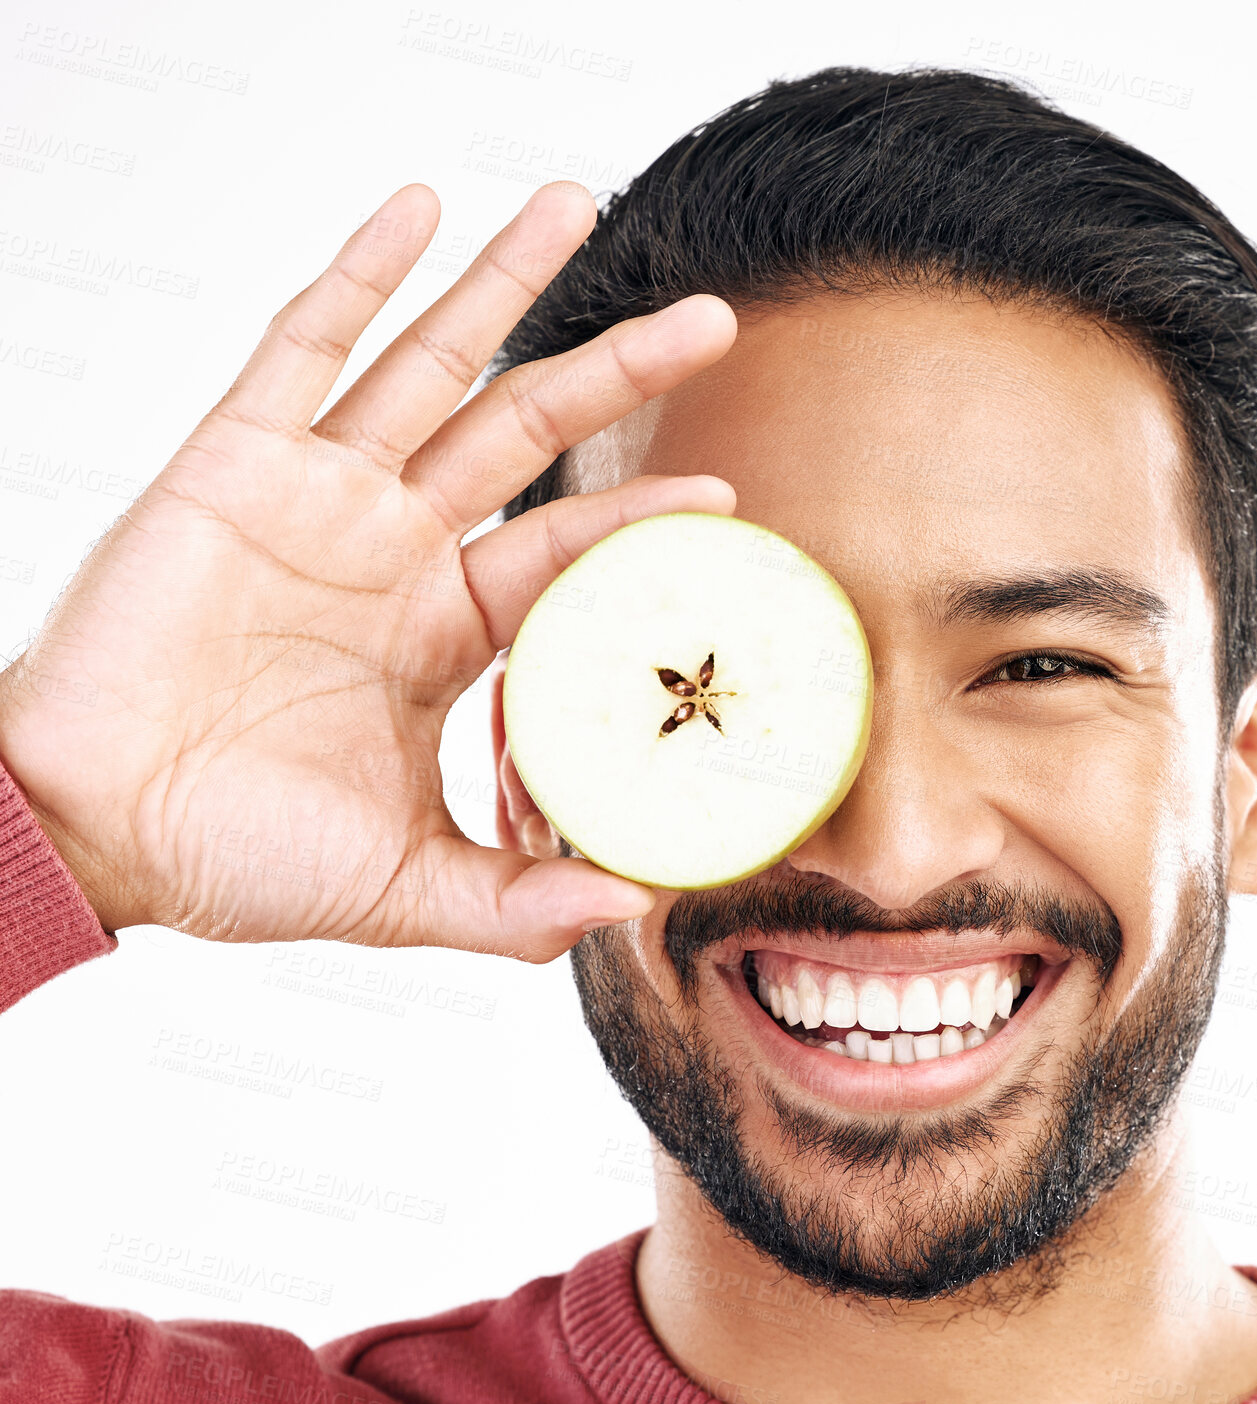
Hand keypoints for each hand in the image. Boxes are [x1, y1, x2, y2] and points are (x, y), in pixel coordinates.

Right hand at [0, 182, 736, 960]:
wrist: (93, 831)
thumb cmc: (234, 855)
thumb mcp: (402, 885)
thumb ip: (514, 904)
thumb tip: (631, 908)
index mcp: (441, 632)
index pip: (563, 547)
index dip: (640, 514)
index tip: (723, 490)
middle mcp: (393, 549)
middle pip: (528, 430)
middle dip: (618, 369)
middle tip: (713, 316)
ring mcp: (319, 498)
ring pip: (429, 365)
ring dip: (500, 283)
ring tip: (573, 202)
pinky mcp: (234, 466)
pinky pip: (298, 349)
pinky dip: (356, 277)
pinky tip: (413, 211)